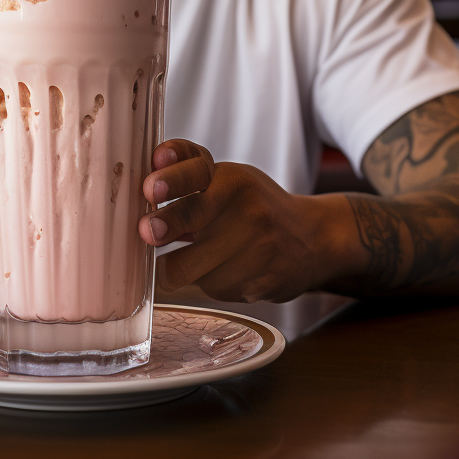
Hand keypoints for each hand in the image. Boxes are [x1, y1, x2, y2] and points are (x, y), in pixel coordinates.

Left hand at [138, 139, 322, 303]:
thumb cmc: (253, 206)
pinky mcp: (260, 283)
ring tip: (193, 258)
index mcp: (233, 178)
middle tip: (148, 233)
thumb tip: (147, 178)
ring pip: (190, 266)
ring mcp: (256, 247)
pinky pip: (212, 288)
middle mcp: (247, 208)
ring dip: (180, 266)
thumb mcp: (226, 179)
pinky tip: (227, 270)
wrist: (311, 240)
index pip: (197, 170)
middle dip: (162, 226)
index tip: (151, 189)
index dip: (172, 179)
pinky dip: (209, 282)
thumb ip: (185, 171)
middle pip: (191, 216)